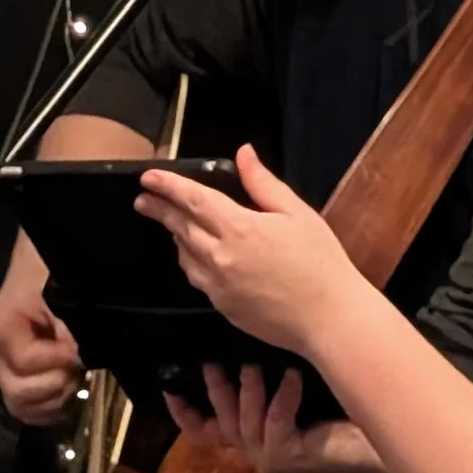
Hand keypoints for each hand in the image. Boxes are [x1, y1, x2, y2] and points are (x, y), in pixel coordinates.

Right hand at [0, 257, 81, 426]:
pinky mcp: (17, 375)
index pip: (26, 362)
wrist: (44, 259)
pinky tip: (66, 393)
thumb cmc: (50, 268)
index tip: (78, 347)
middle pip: (19, 393)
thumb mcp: (60, 288)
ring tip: (73, 377)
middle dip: (55, 384)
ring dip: (52, 399)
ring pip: (20, 406)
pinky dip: (46, 409)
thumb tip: (77, 355)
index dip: (58, 359)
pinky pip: (24, 408)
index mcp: (2, 329)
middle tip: (77, 367)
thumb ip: (66, 323)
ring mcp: (4, 367)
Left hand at [136, 146, 370, 359]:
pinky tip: (196, 256)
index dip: (168, 186)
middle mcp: (220, 258)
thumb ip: (263, 183)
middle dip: (160, 209)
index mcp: (239, 229)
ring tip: (171, 223)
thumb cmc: (320, 262)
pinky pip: (198, 278)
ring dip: (175, 236)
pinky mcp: (222, 307)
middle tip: (144, 198)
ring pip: (185, 255)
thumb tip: (243, 154)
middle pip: (181, 227)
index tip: (148, 178)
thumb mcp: (297, 213)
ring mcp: (218, 286)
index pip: (193, 200)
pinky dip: (191, 261)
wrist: (328, 317)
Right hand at [167, 365, 389, 472]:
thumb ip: (264, 380)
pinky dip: (284, 395)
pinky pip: (276, 419)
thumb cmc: (334, 413)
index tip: (168, 386)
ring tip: (253, 363)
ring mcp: (268, 457)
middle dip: (216, 390)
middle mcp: (253, 451)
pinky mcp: (287, 456)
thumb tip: (246, 339)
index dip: (183, 413)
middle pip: (220, 421)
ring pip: (245, 419)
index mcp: (249, 438)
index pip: (203, 432)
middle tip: (212, 360)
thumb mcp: (290, 393)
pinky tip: (294, 376)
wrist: (371, 442)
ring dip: (249, 390)